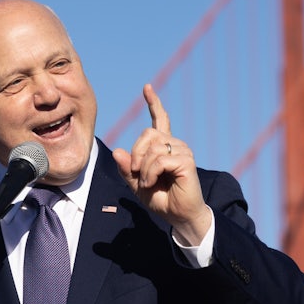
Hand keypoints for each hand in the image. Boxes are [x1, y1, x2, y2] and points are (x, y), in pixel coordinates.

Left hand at [113, 84, 211, 244]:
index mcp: (165, 147)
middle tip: (137, 174)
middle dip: (136, 154)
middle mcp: (175, 145)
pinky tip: (152, 183)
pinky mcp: (186, 161)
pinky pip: (160, 160)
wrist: (180, 215)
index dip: (154, 104)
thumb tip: (118, 151)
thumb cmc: (161, 199)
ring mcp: (183, 151)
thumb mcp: (137, 184)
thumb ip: (127, 169)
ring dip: (143, 169)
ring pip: (152, 149)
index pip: (160, 120)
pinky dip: (150, 173)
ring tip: (147, 183)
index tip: (147, 88)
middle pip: (147, 135)